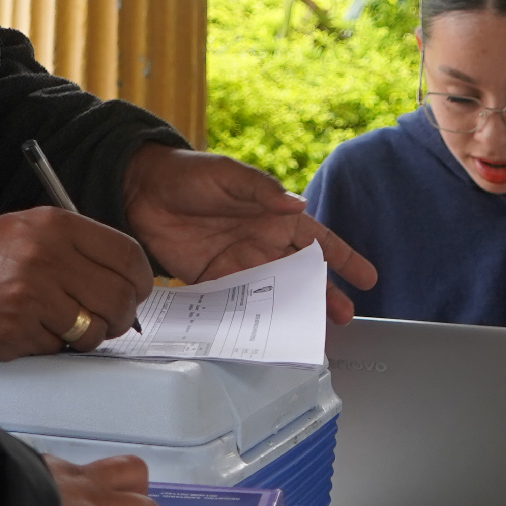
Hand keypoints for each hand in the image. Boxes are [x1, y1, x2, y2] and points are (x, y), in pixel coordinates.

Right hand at [0, 210, 151, 358]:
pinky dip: (49, 345)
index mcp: (56, 225)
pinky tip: (26, 330)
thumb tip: (125, 280)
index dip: (139, 281)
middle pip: (120, 297)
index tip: (134, 293)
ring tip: (59, 326)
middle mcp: (49, 255)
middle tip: (104, 320)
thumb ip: (75, 249)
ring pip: (94, 328)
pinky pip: (58, 347)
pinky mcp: (16, 328)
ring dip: (85, 336)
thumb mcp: (26, 232)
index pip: (128, 256)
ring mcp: (33, 294)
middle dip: (119, 316)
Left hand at [122, 146, 378, 319]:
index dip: (344, 258)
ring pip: (274, 293)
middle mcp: (261, 242)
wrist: (139, 190)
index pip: (317, 239)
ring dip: (291, 311)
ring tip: (309, 331)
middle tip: (344, 316)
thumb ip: (261, 191)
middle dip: (324, 294)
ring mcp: (238, 263)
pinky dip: (251, 317)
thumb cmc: (188, 173)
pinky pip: (237, 302)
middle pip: (301, 274)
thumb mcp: (228, 175)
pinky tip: (263, 332)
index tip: (367, 277)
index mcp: (274, 215)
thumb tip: (296, 204)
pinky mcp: (212, 279)